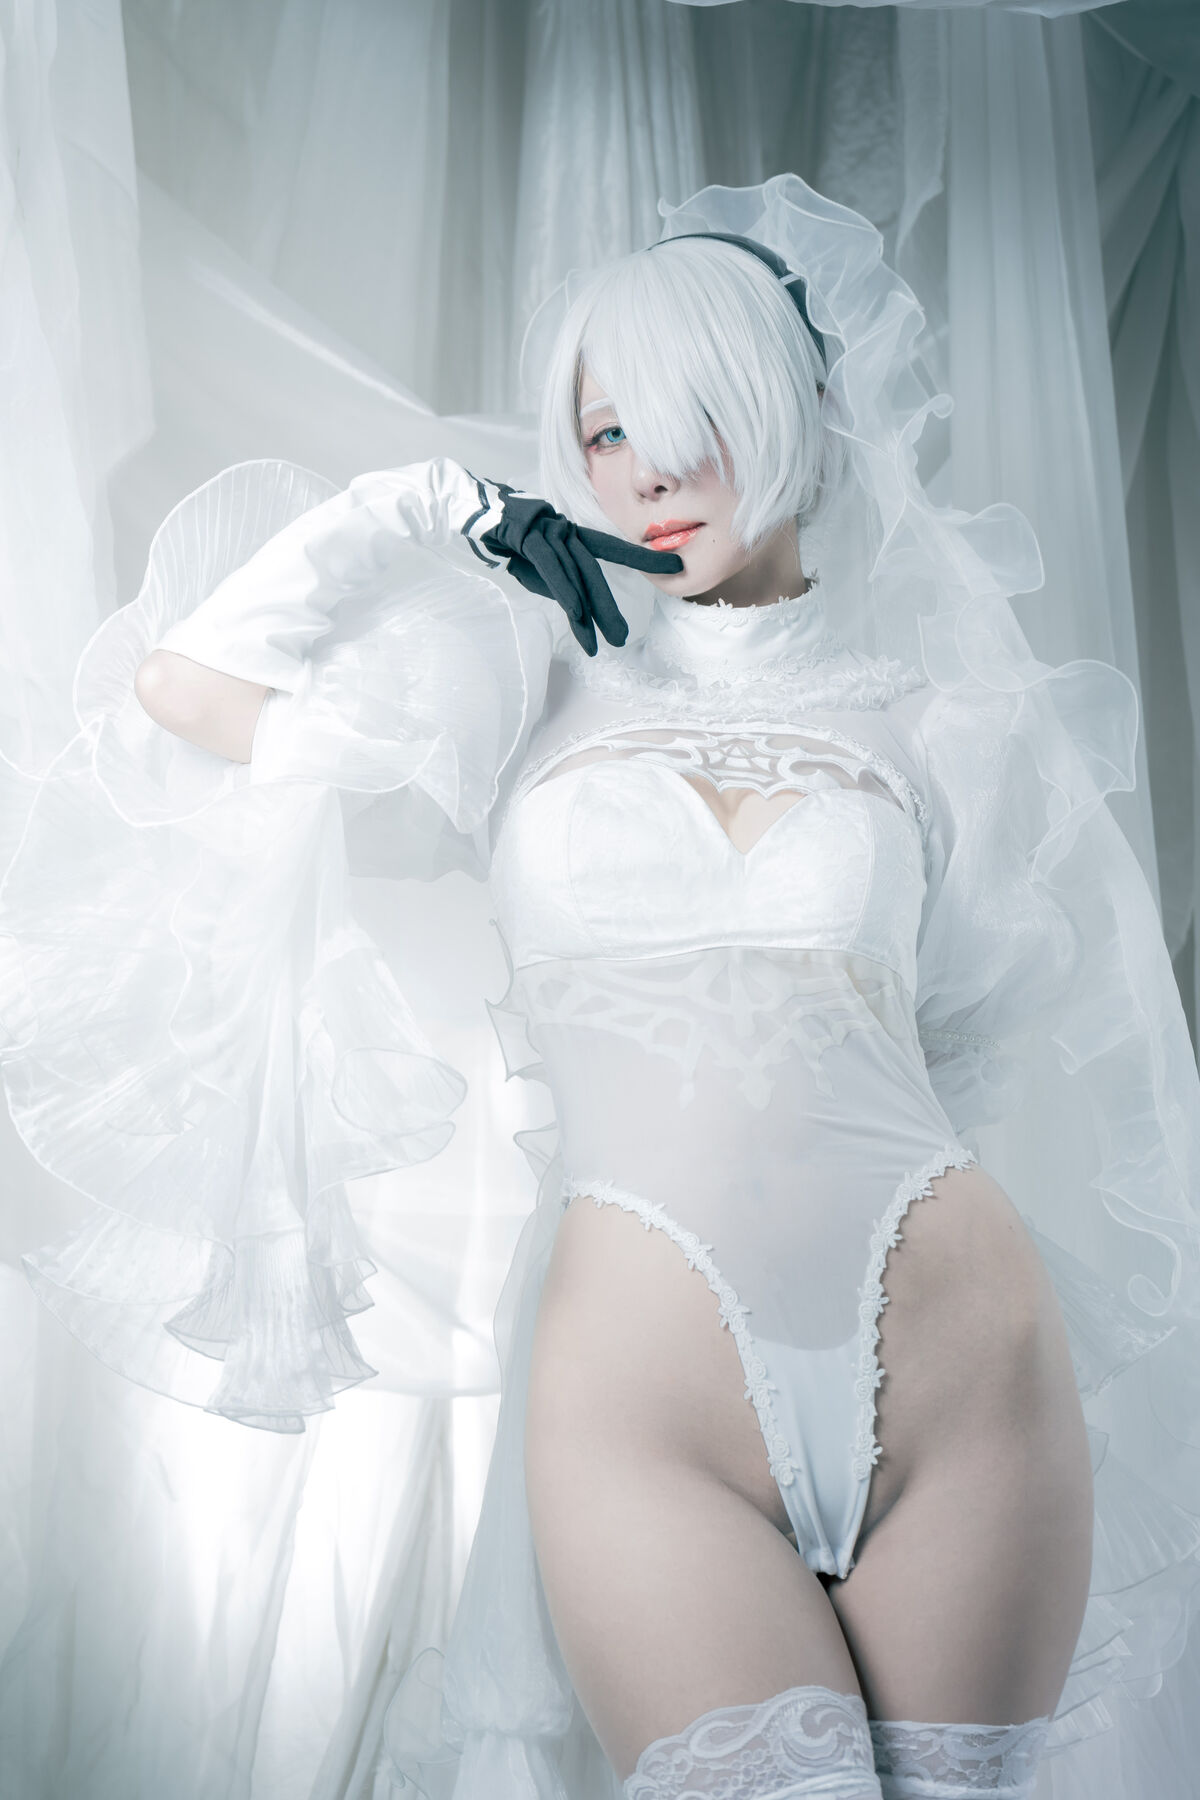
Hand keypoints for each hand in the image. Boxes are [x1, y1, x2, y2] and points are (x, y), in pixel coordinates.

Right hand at [474, 485, 683, 655]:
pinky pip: (552, 570)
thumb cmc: (507, 540)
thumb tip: (577, 609)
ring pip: (577, 576)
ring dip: (591, 612)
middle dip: (610, 606)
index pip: (613, 549)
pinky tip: (577, 616)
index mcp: (572, 535)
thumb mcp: (536, 565)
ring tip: (604, 643)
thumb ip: (560, 583)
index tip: (675, 566)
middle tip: (626, 637)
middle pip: (595, 572)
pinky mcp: (530, 536)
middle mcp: (566, 531)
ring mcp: (549, 532)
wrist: (471, 509)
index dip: (643, 558)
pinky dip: (566, 593)